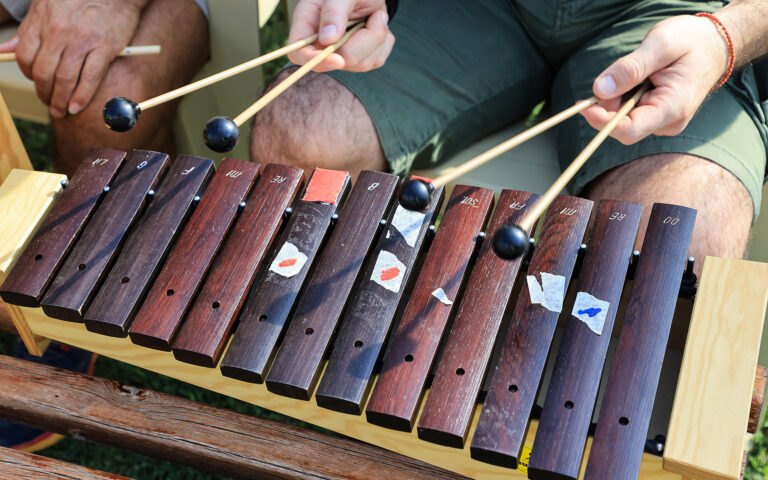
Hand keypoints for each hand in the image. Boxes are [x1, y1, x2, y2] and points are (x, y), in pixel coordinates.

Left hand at [0, 0, 146, 117]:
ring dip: (61, 100)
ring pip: (65, 79)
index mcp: (43, 21)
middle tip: (48, 102)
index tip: (36, 83)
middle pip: (44, 72)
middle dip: (44, 93)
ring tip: (61, 110)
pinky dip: (82, 97)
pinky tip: (77, 106)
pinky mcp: (105, 49)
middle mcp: (59, 33)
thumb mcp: (45, 6)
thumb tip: (2, 50)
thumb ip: (26, 30)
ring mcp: (83, 42)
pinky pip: (90, 79)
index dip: (28, 75)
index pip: (25, 57)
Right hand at [287, 0, 394, 71]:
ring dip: (377, 38)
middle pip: (339, 61)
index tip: (338, 60)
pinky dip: (384, 43)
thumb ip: (333, 11)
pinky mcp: (360, 58)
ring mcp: (341, 53)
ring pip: (360, 64)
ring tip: (377, 16)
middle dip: (363, 40)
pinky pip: (375, 61)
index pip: (299, 53)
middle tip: (376, 15)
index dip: (316, 61)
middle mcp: (321, 43)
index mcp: (307, 24)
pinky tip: (378, 25)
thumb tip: (327, 39)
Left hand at [581, 15, 729, 143]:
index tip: (584, 106)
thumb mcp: (660, 44)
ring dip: (617, 98)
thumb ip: (630, 68)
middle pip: (621, 125)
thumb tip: (600, 89)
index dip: (602, 121)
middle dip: (608, 104)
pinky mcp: (657, 117)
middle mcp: (668, 122)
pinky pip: (629, 113)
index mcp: (673, 108)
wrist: (715, 45)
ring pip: (622, 119)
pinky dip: (624, 97)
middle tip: (614, 75)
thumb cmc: (691, 41)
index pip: (629, 130)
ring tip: (636, 72)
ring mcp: (662, 122)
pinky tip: (638, 79)